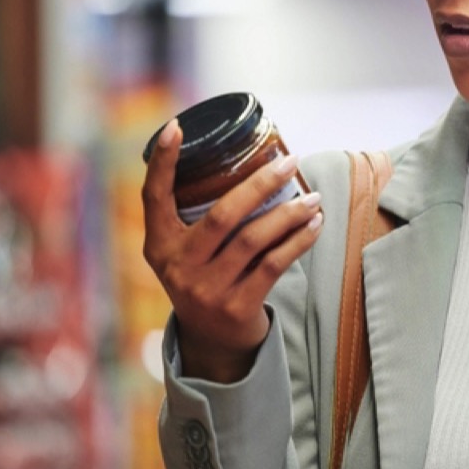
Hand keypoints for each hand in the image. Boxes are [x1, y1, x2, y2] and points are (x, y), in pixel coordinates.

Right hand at [141, 120, 324, 382]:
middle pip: (222, 215)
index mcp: (160, 245)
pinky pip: (274, 264)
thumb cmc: (207, 278)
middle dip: (259, 184)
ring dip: (290, 214)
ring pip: (254, 240)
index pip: (154, 197)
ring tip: (314, 197)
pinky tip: (314, 225)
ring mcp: (206, 289)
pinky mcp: (236, 306)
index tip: (175, 126)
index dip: (162, 162)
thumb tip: (249, 162)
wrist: (213, 342)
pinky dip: (298, 241)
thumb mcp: (188, 252)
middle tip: (290, 161)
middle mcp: (177, 267)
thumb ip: (200, 217)